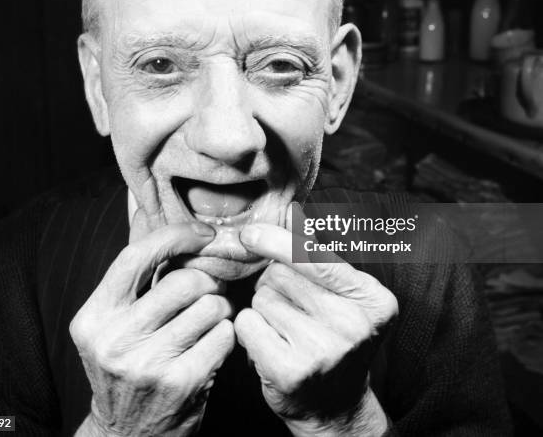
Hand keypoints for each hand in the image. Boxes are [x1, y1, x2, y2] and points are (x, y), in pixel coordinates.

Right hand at [70, 218, 234, 436]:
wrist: (126, 435)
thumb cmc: (125, 364)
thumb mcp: (113, 320)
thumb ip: (134, 272)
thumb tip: (153, 214)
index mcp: (94, 316)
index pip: (136, 256)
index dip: (176, 236)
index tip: (202, 234)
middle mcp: (114, 340)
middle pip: (184, 281)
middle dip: (206, 280)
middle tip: (208, 288)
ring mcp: (148, 365)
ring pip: (210, 306)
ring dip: (220, 306)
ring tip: (210, 316)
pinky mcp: (182, 383)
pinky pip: (224, 335)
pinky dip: (226, 332)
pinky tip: (212, 341)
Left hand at [234, 209, 396, 435]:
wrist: (335, 407)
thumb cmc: (333, 339)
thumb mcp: (342, 295)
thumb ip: (318, 255)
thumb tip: (291, 212)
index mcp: (372, 298)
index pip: (314, 257)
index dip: (277, 241)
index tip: (250, 233)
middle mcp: (354, 324)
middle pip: (281, 274)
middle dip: (275, 283)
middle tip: (292, 308)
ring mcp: (323, 350)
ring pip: (262, 297)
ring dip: (264, 307)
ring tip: (286, 329)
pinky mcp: (291, 371)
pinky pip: (247, 322)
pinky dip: (250, 328)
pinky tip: (270, 344)